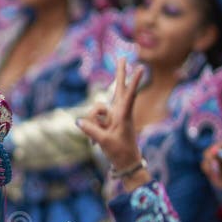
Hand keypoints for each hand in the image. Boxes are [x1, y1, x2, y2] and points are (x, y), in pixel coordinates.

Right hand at [76, 59, 148, 190]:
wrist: (126, 163)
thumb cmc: (120, 152)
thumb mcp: (105, 142)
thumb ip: (91, 131)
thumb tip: (79, 121)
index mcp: (124, 116)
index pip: (129, 96)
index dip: (134, 82)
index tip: (142, 67)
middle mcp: (119, 113)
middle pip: (119, 88)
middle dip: (120, 73)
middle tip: (123, 57)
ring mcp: (112, 117)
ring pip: (96, 110)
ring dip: (93, 123)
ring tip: (96, 141)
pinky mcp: (107, 122)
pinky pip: (92, 121)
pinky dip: (91, 130)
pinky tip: (94, 144)